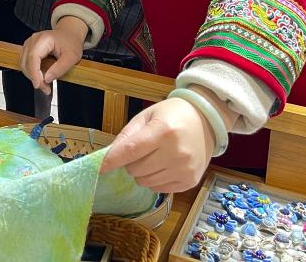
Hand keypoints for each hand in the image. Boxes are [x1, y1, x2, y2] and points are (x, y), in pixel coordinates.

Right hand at [19, 17, 87, 94]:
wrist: (69, 34)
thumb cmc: (71, 43)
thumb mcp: (72, 57)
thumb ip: (59, 69)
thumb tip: (47, 79)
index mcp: (44, 39)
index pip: (33, 58)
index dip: (34, 73)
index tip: (39, 85)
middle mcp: (33, 40)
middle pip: (26, 62)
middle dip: (34, 78)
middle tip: (46, 89)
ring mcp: (29, 44)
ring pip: (24, 64)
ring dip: (32, 76)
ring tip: (45, 85)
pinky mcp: (28, 49)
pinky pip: (26, 63)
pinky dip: (32, 72)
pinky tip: (41, 77)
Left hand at [99, 97, 215, 193]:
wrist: (205, 120)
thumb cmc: (172, 115)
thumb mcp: (146, 116)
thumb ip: (127, 135)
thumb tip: (108, 156)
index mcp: (163, 131)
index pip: (131, 150)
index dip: (112, 160)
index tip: (99, 167)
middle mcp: (176, 152)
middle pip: (136, 169)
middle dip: (130, 162)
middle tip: (141, 150)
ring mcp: (185, 169)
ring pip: (146, 182)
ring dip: (142, 173)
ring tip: (153, 157)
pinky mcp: (190, 181)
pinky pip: (159, 189)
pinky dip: (154, 180)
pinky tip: (164, 165)